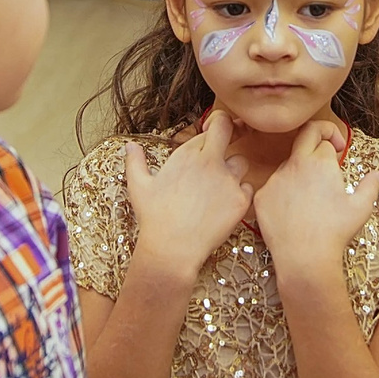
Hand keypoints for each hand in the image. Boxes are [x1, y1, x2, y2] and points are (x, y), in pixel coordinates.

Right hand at [126, 111, 256, 281]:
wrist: (172, 249)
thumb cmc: (154, 218)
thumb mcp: (138, 187)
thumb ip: (135, 162)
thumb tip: (130, 146)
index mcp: (186, 154)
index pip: (209, 128)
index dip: (211, 130)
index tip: (209, 136)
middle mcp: (209, 162)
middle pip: (229, 129)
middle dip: (232, 128)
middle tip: (230, 138)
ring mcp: (228, 180)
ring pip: (242, 162)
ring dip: (233, 170)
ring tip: (218, 188)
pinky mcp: (240, 200)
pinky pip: (248, 188)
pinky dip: (240, 194)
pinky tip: (224, 206)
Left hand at [251, 120, 370, 279]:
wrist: (305, 258)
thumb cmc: (335, 232)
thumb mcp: (361, 208)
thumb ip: (371, 185)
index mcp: (320, 163)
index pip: (325, 139)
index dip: (334, 144)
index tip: (338, 151)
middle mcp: (295, 165)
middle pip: (304, 135)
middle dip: (316, 135)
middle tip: (325, 149)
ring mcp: (275, 180)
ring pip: (288, 165)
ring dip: (300, 171)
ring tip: (311, 197)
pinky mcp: (261, 196)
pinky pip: (273, 186)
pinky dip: (284, 192)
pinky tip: (294, 211)